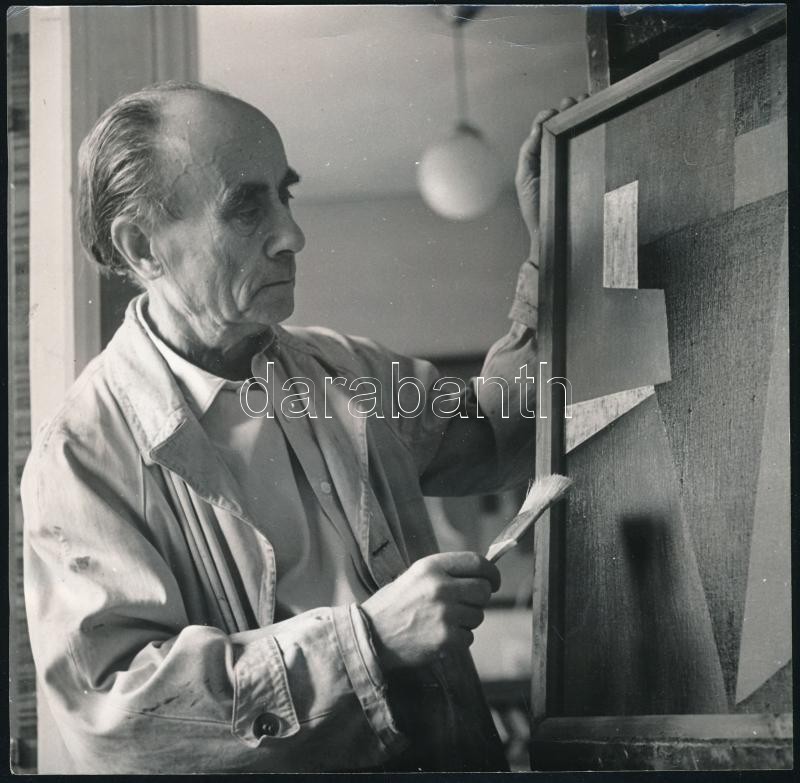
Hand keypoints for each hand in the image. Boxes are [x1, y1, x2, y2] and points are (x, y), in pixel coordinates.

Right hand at [360, 552, 500, 670]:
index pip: (477, 562)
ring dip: (466, 621)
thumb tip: (481, 574)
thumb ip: (446, 572)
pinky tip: (438, 636)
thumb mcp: (415, 576)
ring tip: (442, 621)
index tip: (493, 581)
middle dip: (479, 599)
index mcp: (432, 566)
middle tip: (465, 605)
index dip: (491, 572)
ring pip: (478, 616)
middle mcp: (440, 587)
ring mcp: (445, 614)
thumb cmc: (394, 605)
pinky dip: (458, 640)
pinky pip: (469, 637)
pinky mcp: (446, 639)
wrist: (371, 636)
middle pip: (483, 590)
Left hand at [515, 95, 589, 244]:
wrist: (553, 234)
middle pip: (567, 126)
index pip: (549, 128)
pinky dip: (595, 134)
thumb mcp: (525, 179)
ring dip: (583, 116)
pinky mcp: (591, 173)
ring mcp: (577, 164)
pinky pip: (594, 150)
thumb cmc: (538, 211)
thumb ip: (528, 153)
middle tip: (576, 102)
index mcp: (544, 156)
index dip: (552, 115)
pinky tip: (595, 124)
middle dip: (571, 109)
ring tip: (586, 105)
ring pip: (581, 134)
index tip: (557, 110)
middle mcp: (560, 157)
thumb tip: (537, 127)